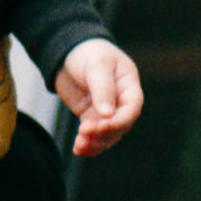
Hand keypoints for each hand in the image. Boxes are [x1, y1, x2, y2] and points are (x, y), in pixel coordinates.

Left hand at [57, 39, 142, 155]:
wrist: (69, 51)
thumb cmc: (89, 52)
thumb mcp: (97, 66)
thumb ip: (103, 89)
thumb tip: (108, 114)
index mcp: (129, 87)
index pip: (131, 109)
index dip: (118, 121)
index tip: (99, 126)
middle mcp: (121, 102)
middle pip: (120, 126)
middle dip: (103, 134)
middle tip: (83, 134)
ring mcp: (106, 112)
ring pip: (107, 135)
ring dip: (94, 143)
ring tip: (78, 145)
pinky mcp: (91, 117)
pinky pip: (94, 135)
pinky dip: (87, 144)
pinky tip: (78, 149)